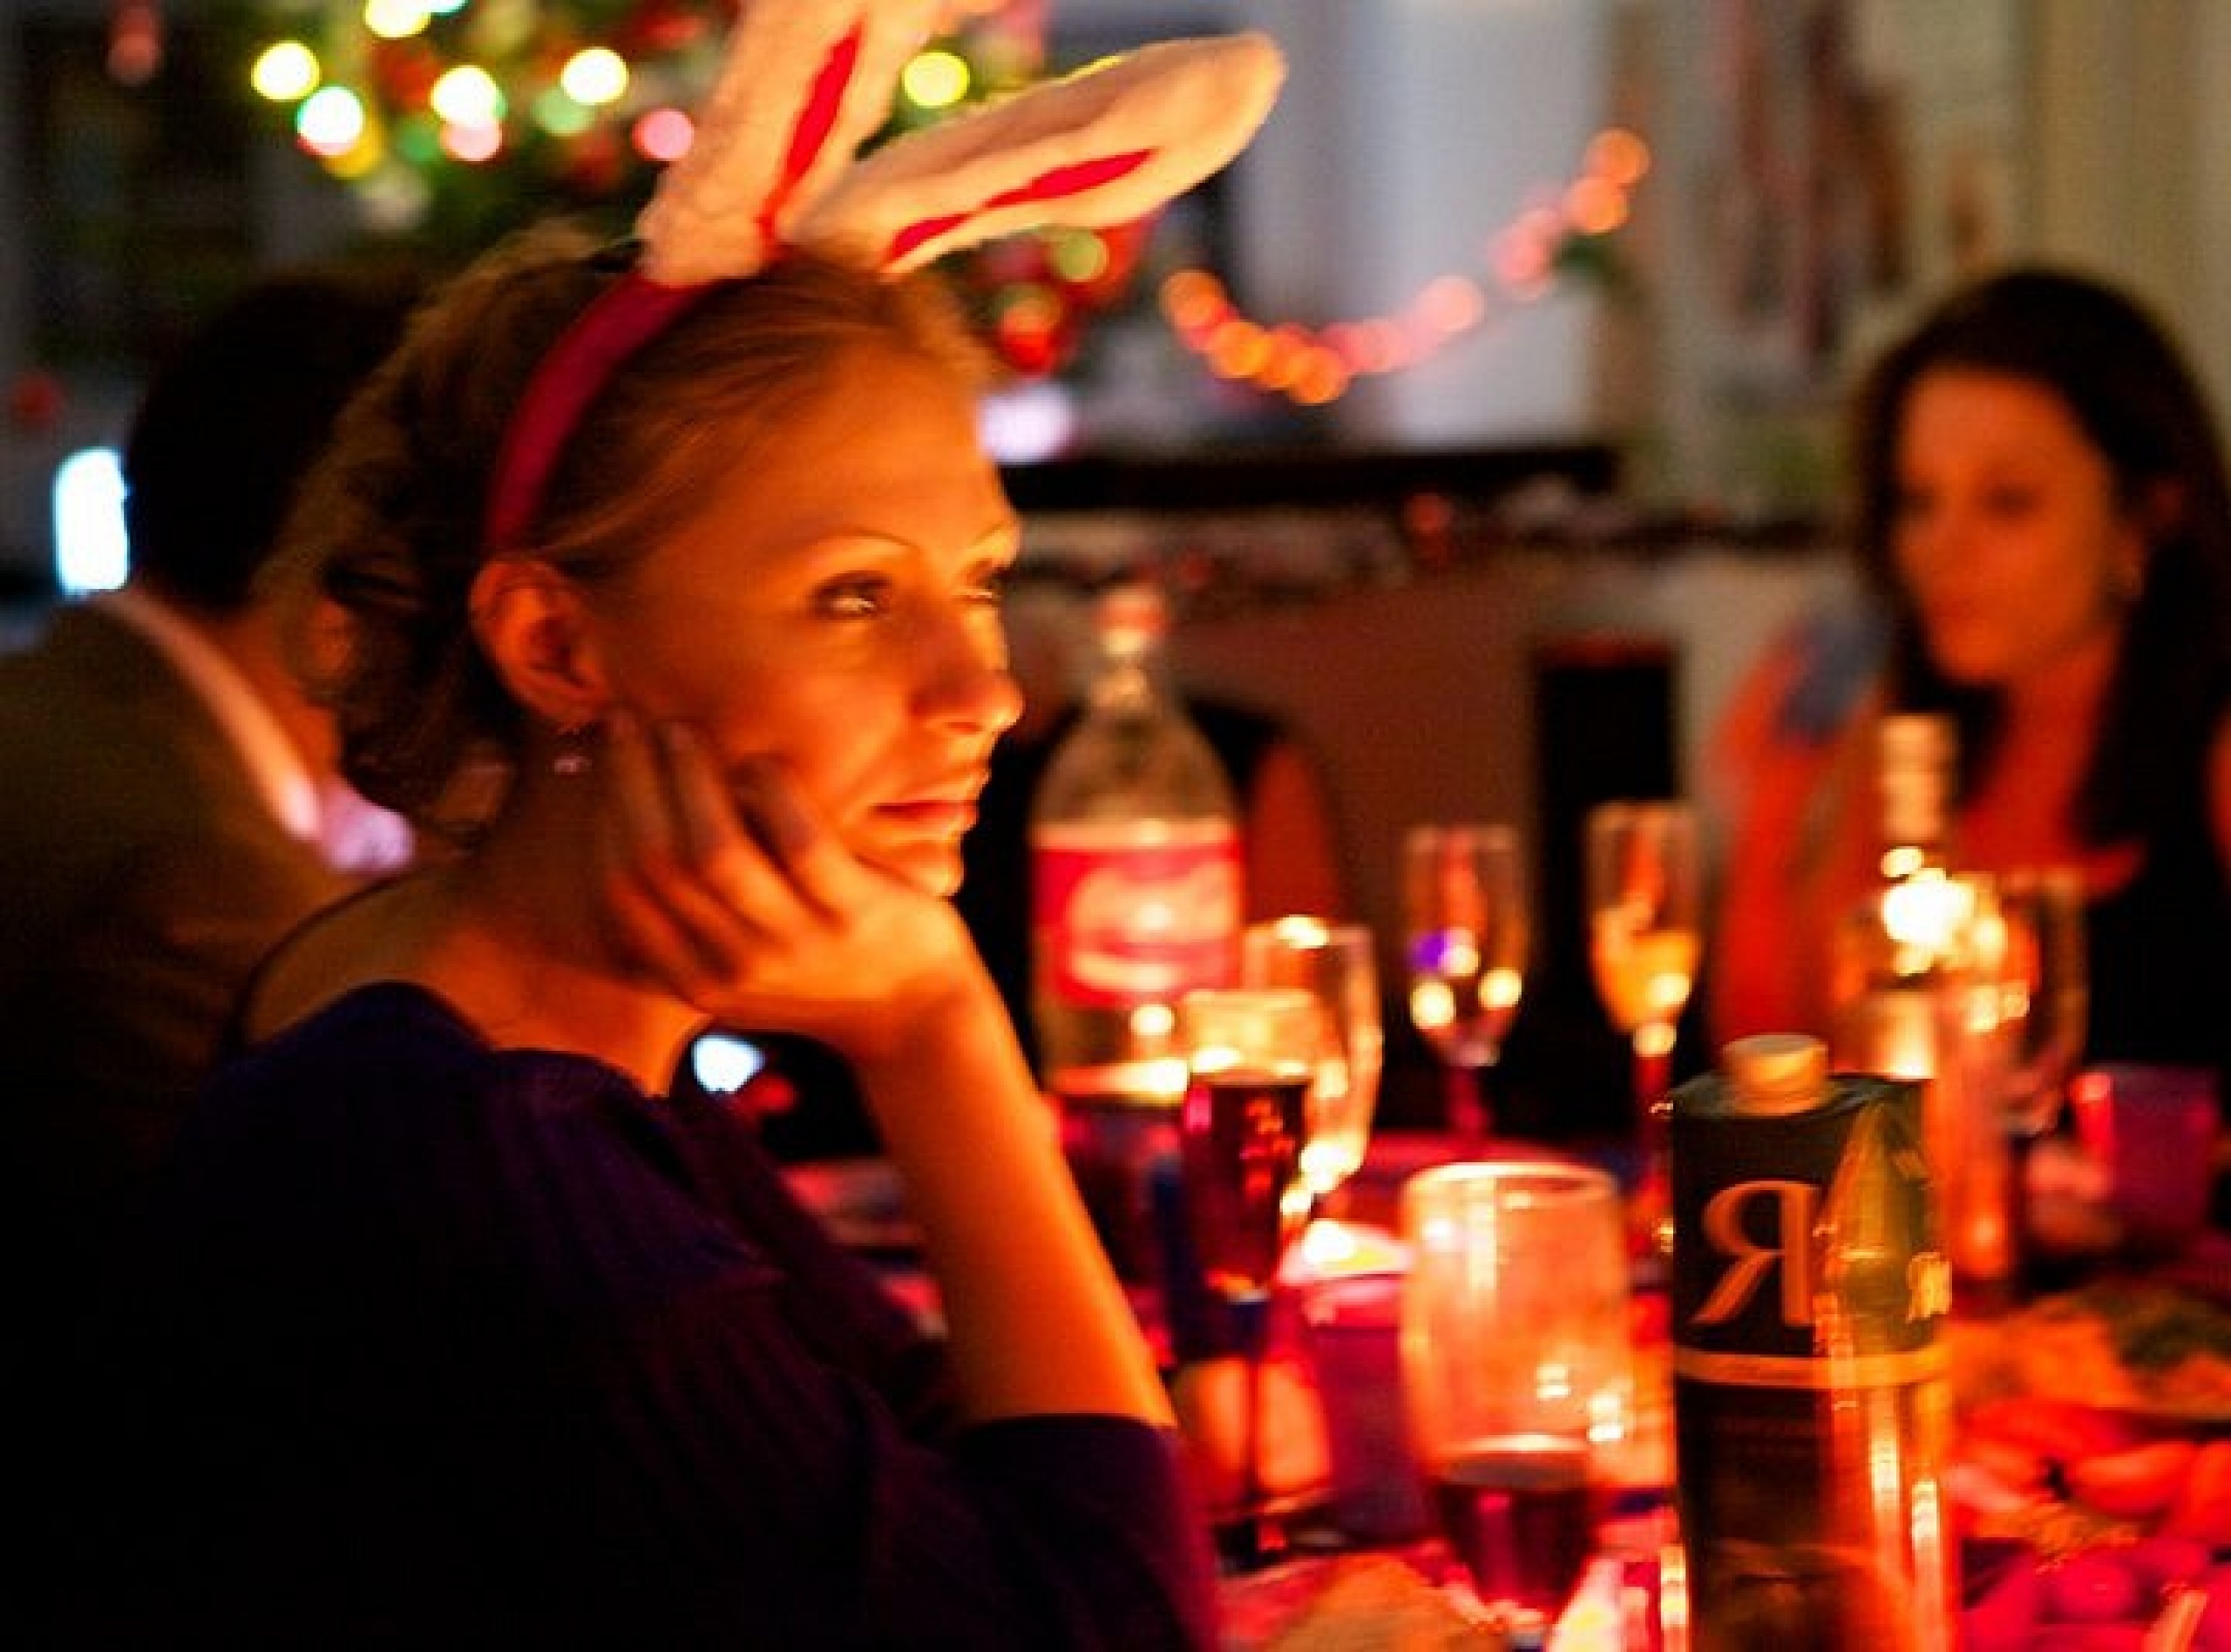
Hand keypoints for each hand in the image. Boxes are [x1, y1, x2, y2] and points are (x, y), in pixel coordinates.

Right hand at [587, 712, 979, 1059]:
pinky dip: (775, 793)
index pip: (623, 890)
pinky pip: (802, 844)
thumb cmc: (823, 969)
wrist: (918, 1016)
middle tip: (633, 723)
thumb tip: (631, 819)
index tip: (608, 755)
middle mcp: (736, 968)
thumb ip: (689, 917)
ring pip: (716, 853)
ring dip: (690, 780)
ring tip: (684, 730)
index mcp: (695, 980)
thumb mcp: (740, 965)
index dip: (606, 813)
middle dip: (633, 782)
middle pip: (658, 864)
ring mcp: (796, 943)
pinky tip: (764, 761)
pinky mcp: (854, 915)